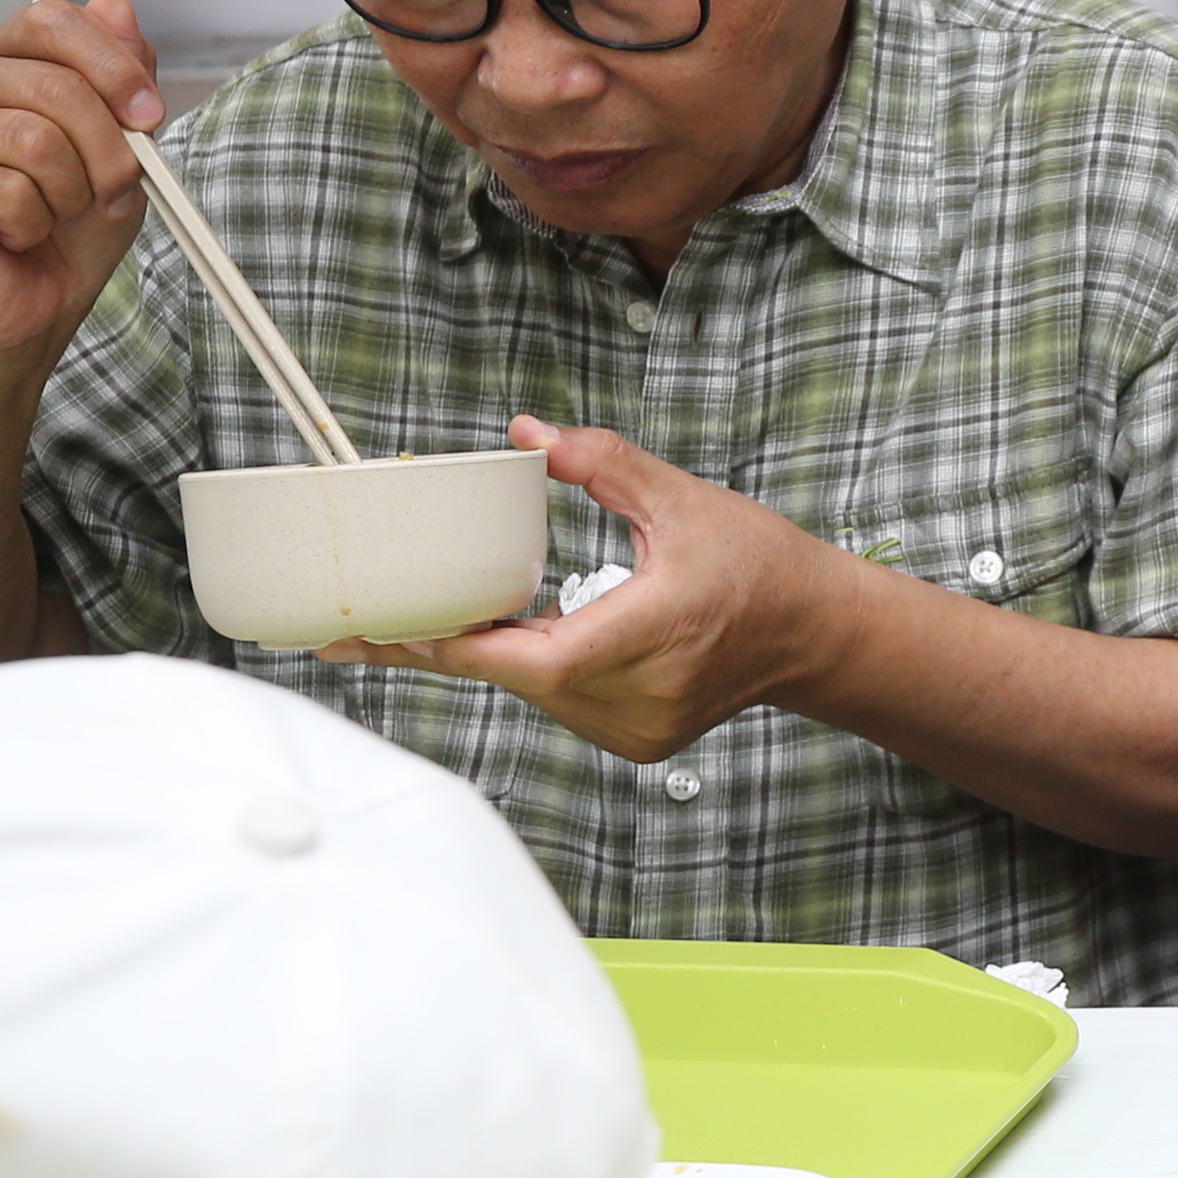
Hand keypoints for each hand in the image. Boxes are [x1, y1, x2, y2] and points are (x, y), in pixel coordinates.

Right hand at [0, 0, 162, 372]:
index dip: (113, 66)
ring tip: (45, 218)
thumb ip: (121, 78)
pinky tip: (8, 236)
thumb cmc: (63, 234)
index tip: (149, 117)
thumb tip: (115, 4)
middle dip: (105, 154)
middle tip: (98, 195)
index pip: (52, 20)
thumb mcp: (119, 149)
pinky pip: (4, 188)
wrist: (22, 314)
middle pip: (55, 86)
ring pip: (34, 140)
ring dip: (65, 196)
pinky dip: (29, 224)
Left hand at [341, 415, 844, 760]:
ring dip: (493, 654)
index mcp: (652, 635)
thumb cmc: (762, 567)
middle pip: (514, 675)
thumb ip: (603, 463)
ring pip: (531, 693)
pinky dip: (532, 669)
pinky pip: (557, 704)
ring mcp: (636, 728)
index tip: (385, 628)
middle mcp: (640, 696)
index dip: (455, 642)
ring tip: (449, 614)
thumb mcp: (684, 499)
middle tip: (359, 626)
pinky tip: (525, 635)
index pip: (532, 657)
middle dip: (446, 641)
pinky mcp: (635, 740)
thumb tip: (528, 437)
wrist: (819, 634)